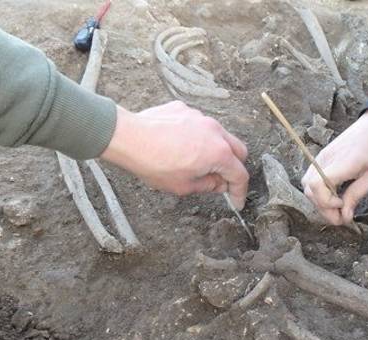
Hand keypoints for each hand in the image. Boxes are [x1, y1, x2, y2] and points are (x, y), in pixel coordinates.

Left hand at [100, 102, 249, 208]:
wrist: (128, 137)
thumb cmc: (153, 163)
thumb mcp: (183, 186)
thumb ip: (207, 186)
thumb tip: (218, 184)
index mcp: (219, 153)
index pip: (239, 175)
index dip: (240, 192)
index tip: (237, 201)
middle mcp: (215, 131)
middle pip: (238, 151)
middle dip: (234, 168)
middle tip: (221, 180)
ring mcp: (201, 117)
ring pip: (220, 135)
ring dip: (216, 150)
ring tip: (199, 162)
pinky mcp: (185, 109)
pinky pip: (199, 124)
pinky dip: (197, 137)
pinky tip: (180, 146)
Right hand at [301, 110, 367, 224]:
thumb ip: (356, 195)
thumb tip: (344, 216)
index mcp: (343, 162)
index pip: (317, 185)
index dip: (326, 202)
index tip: (343, 205)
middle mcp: (326, 159)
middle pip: (309, 190)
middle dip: (323, 208)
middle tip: (342, 216)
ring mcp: (320, 157)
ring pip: (307, 186)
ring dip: (320, 201)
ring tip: (338, 206)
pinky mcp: (320, 158)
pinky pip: (311, 180)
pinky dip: (319, 192)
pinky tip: (334, 195)